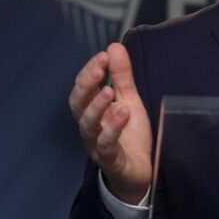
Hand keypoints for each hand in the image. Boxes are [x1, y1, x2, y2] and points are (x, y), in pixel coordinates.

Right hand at [68, 43, 151, 203]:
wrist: (141, 172)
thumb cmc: (130, 136)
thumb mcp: (129, 100)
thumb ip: (122, 76)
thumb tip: (114, 46)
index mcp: (94, 111)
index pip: (83, 88)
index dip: (90, 71)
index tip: (104, 55)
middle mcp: (91, 127)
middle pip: (78, 104)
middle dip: (86, 84)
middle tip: (100, 67)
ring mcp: (97, 144)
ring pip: (87, 125)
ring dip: (97, 106)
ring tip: (110, 91)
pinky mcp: (110, 160)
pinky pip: (106, 145)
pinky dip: (114, 128)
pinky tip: (124, 113)